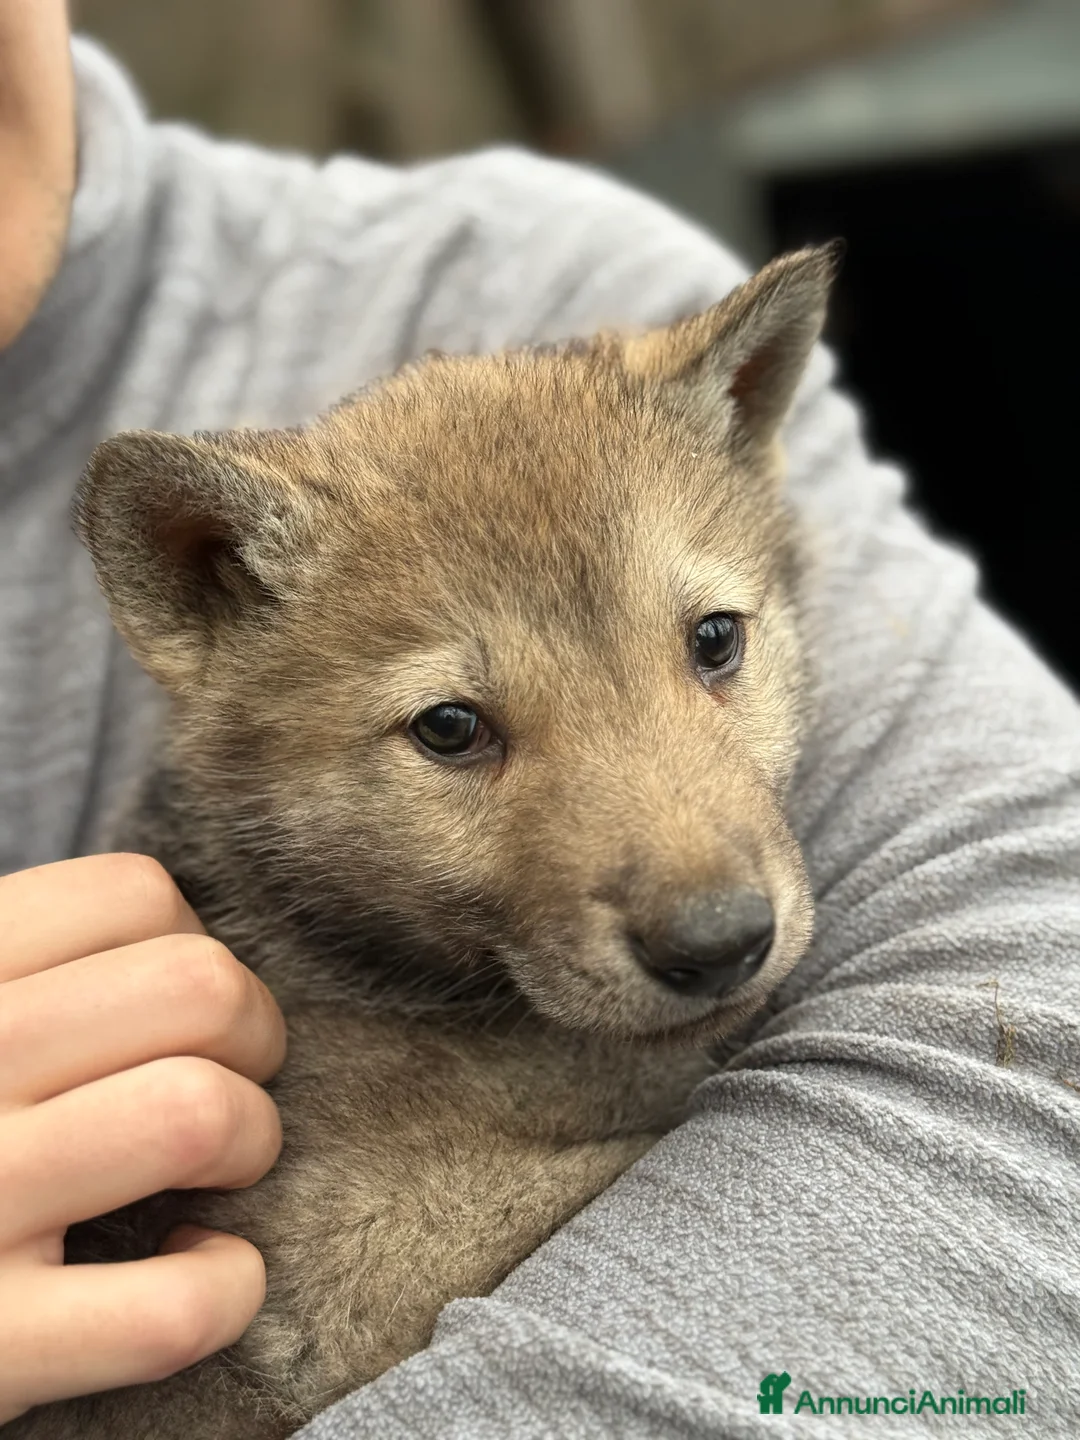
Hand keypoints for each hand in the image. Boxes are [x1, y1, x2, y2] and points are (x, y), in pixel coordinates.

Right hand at [0, 854, 285, 1422]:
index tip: (167, 1011)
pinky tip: (193, 1267)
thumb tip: (186, 939)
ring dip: (249, 1142)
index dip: (188, 945)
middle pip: (200, 986)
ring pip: (203, 1113)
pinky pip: (178, 1304)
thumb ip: (41, 970)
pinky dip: (227, 1287)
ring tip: (212, 1171)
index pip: (133, 893)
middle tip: (223, 1081)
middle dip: (251, 1034)